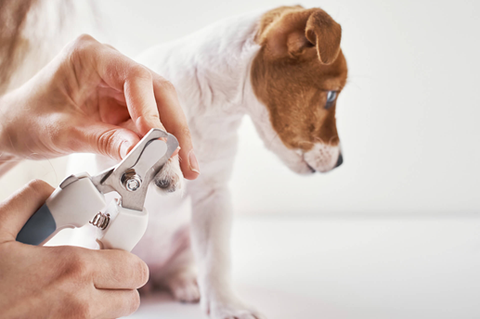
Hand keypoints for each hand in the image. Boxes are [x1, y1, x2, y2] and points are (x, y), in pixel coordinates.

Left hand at [0, 34, 198, 179]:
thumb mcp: (62, 133)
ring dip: (173, 139)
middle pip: (159, 92)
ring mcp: (120, 86)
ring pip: (161, 108)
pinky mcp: (124, 105)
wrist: (14, 128)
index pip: (137, 79)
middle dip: (175, 128)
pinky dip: (159, 144)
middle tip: (187, 161)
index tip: (159, 143)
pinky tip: (168, 162)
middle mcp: (112, 66)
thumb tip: (141, 154)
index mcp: (92, 57)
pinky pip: (150, 122)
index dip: (152, 111)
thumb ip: (104, 141)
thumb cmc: (27, 121)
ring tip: (183, 168)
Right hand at [0, 180, 148, 317]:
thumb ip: (26, 203)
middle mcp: (81, 306)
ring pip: (113, 314)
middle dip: (120, 279)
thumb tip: (48, 191)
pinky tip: (56, 302)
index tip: (108, 248)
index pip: (134, 267)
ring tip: (71, 285)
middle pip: (132, 295)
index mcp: (72, 271)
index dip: (125, 255)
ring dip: (104, 298)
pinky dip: (84, 314)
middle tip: (96, 267)